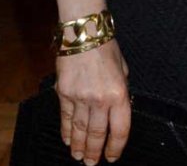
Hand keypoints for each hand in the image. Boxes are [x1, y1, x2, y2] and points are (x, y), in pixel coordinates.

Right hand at [56, 39, 130, 163]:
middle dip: (95, 151)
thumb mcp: (124, 70)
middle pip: (97, 133)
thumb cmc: (107, 48)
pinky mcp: (63, 94)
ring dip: (79, 146)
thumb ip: (121, 91)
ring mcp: (79, 98)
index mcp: (119, 94)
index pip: (119, 129)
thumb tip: (118, 109)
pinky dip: (66, 131)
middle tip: (92, 163)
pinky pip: (65, 118)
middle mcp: (99, 100)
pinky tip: (67, 140)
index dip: (116, 146)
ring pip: (79, 129)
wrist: (83, 33)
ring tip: (79, 158)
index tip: (113, 157)